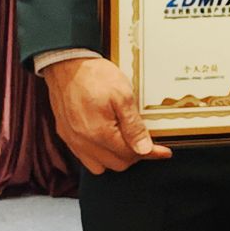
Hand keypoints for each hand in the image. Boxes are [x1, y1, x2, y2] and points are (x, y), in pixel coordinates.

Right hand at [41, 53, 171, 175]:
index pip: (131, 154)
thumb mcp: (123, 96)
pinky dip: (99, 155)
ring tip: (128, 143)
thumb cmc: (95, 76)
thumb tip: (144, 149)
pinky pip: (84, 157)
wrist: (67, 64)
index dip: (151, 153)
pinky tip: (108, 142)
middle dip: (135, 156)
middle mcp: (83, 142)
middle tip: (147, 143)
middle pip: (116, 164)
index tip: (164, 152)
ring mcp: (72, 139)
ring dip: (116, 158)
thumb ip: (133, 126)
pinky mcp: (65, 134)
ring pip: (99, 166)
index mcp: (100, 133)